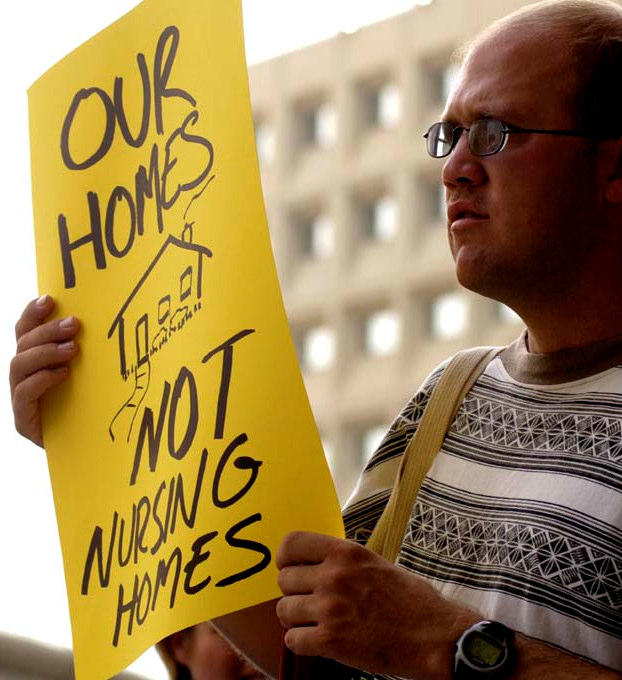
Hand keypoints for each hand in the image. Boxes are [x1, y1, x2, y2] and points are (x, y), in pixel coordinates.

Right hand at [10, 295, 79, 446]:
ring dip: (46, 352)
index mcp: (36, 360)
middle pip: (22, 343)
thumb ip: (89, 350)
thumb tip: (107, 318)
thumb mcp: (92, 373)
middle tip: (74, 325)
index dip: (33, 313)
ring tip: (73, 349)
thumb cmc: (94, 405)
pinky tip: (62, 374)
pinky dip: (42, 380)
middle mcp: (23, 376)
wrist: (90, 448)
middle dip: (47, 331)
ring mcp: (20, 398)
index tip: (50, 299)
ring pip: (19, 365)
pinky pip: (24, 394)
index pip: (25, 330)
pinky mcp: (24, 420)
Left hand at [276, 532, 476, 678]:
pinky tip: (316, 640)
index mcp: (345, 553)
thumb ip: (342, 561)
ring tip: (314, 621)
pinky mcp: (331, 642)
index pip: (292, 544)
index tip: (290, 567)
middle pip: (284, 579)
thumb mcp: (374, 563)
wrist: (433, 636)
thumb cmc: (410, 599)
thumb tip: (313, 563)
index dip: (285, 557)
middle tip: (308, 599)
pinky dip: (301, 642)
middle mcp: (334, 577)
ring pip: (284, 610)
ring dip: (295, 618)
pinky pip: (292, 640)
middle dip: (293, 591)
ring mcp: (330, 609)